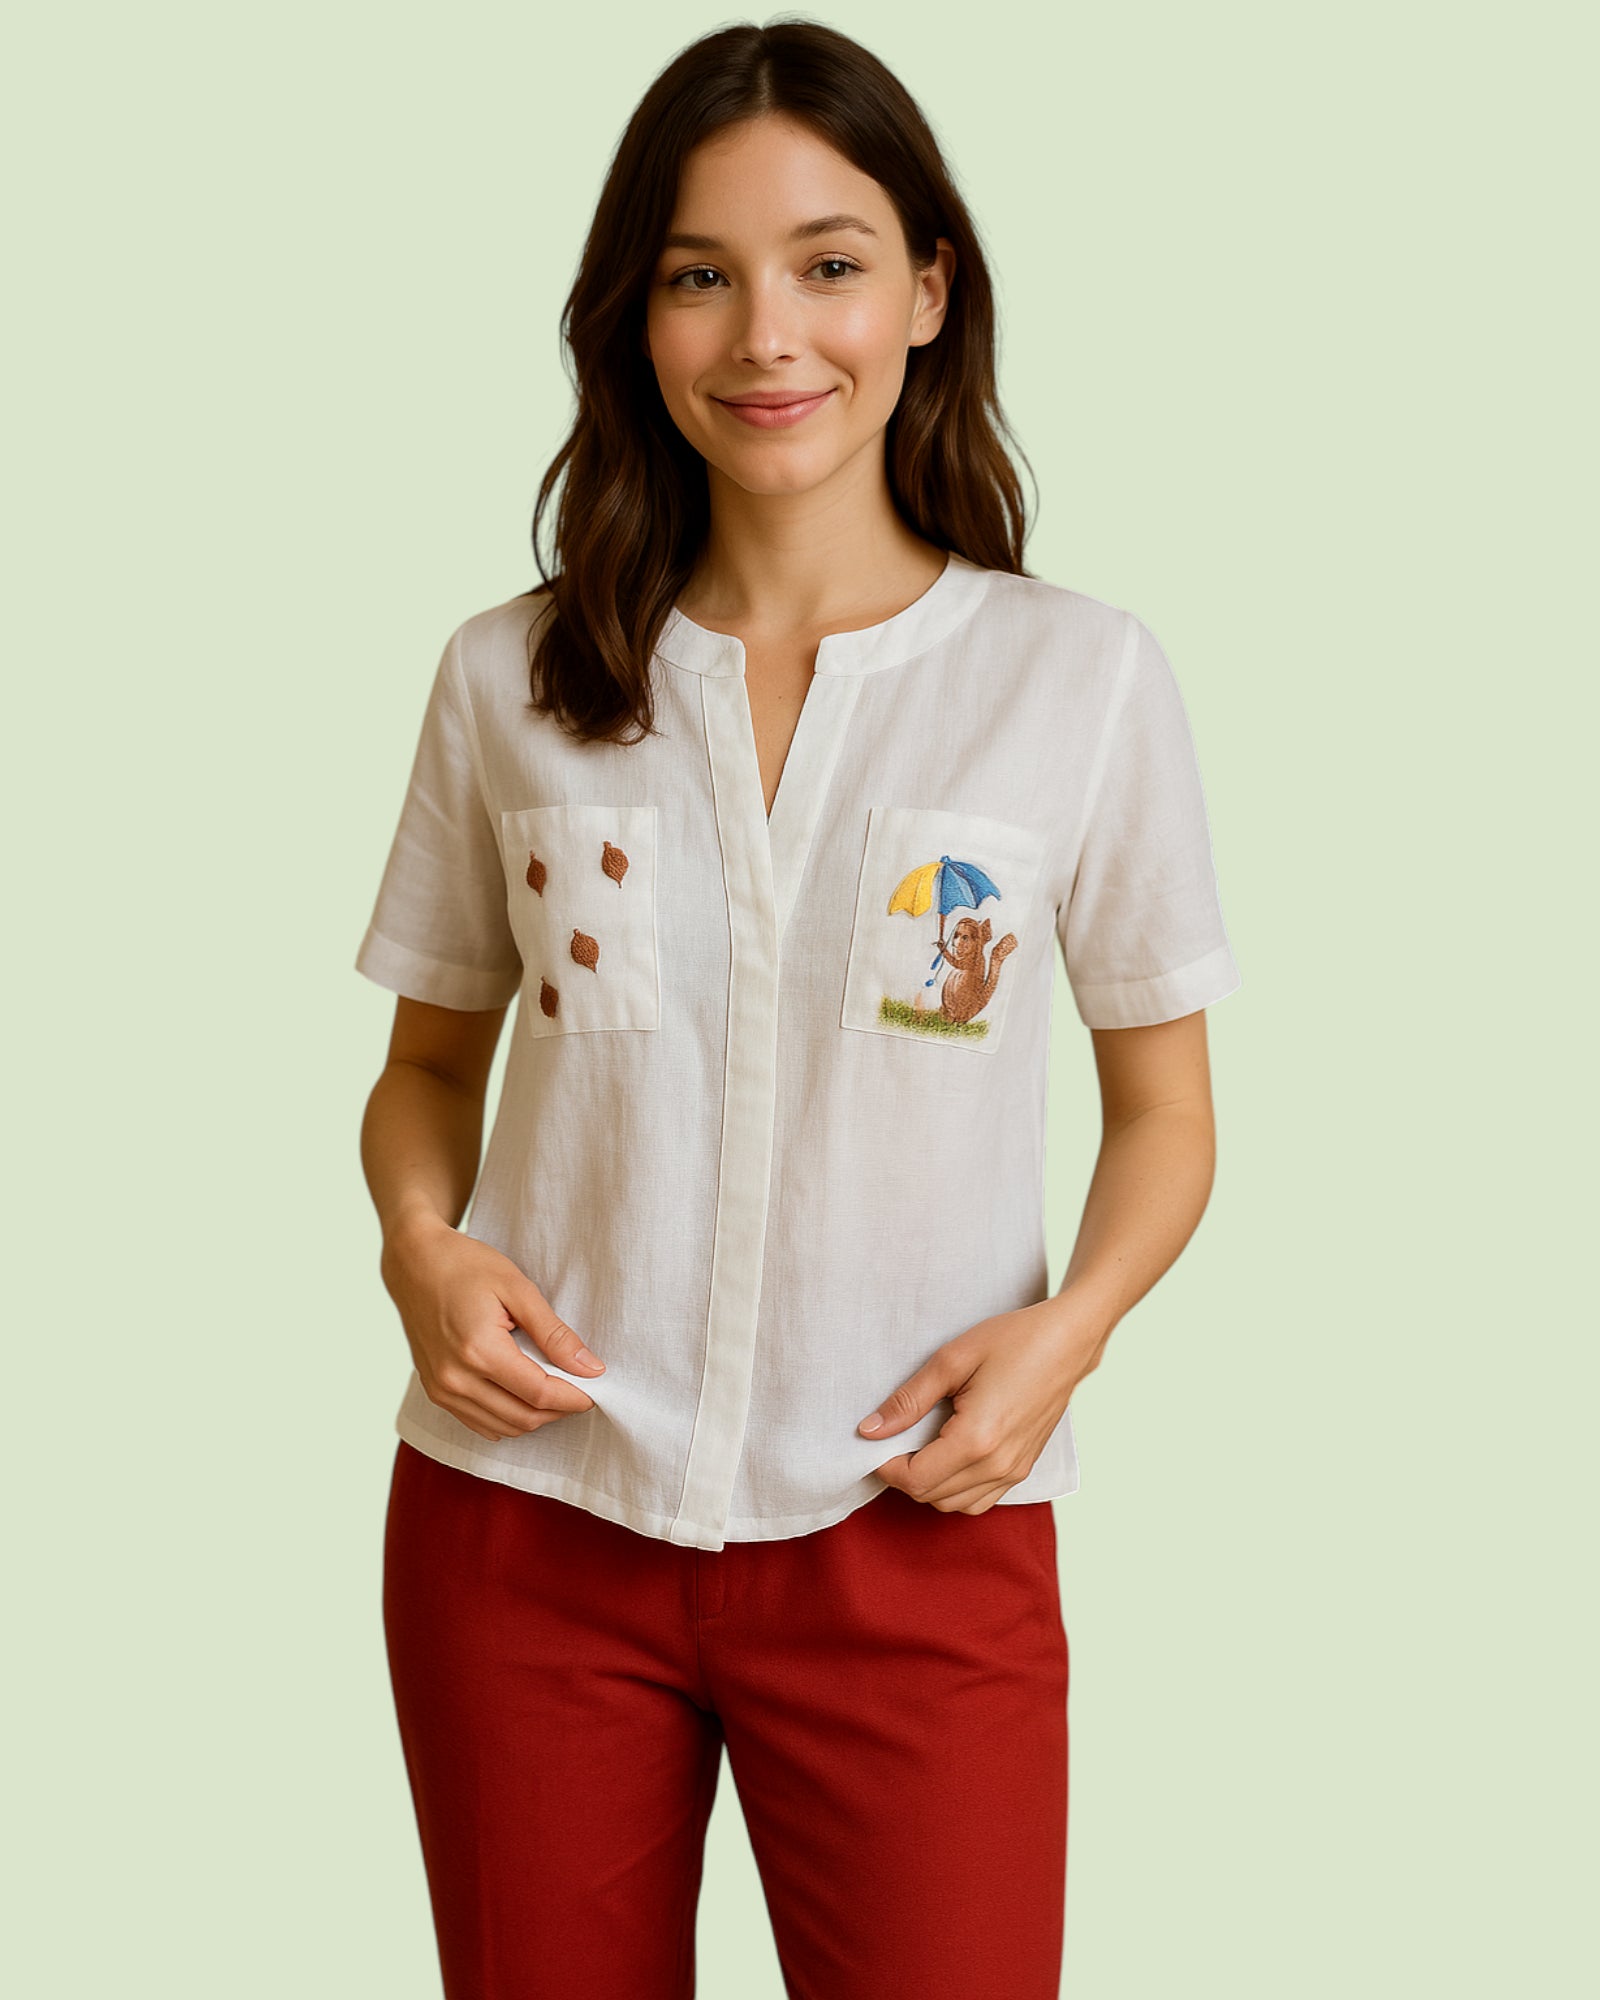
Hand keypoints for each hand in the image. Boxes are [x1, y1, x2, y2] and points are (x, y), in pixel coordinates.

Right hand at [380, 1212, 606, 1442]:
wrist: (414, 1262)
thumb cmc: (466, 1266)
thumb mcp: (518, 1288)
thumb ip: (554, 1333)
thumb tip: (590, 1367)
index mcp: (478, 1351)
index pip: (538, 1394)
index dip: (574, 1397)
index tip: (597, 1388)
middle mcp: (455, 1379)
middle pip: (522, 1418)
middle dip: (559, 1410)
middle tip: (580, 1388)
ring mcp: (441, 1390)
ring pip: (502, 1428)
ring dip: (535, 1417)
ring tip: (556, 1390)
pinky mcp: (434, 1391)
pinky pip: (479, 1423)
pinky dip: (507, 1418)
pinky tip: (523, 1395)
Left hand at [857, 1297, 1107, 1513]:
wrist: (1067, 1342)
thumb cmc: (1012, 1341)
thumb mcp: (951, 1360)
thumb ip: (908, 1401)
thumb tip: (869, 1430)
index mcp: (977, 1439)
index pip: (915, 1479)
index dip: (885, 1466)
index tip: (874, 1441)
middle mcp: (998, 1465)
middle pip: (931, 1496)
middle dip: (903, 1475)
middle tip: (893, 1439)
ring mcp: (1015, 1472)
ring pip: (954, 1504)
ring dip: (928, 1484)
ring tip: (919, 1445)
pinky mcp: (1023, 1469)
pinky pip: (980, 1500)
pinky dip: (955, 1489)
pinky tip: (948, 1456)